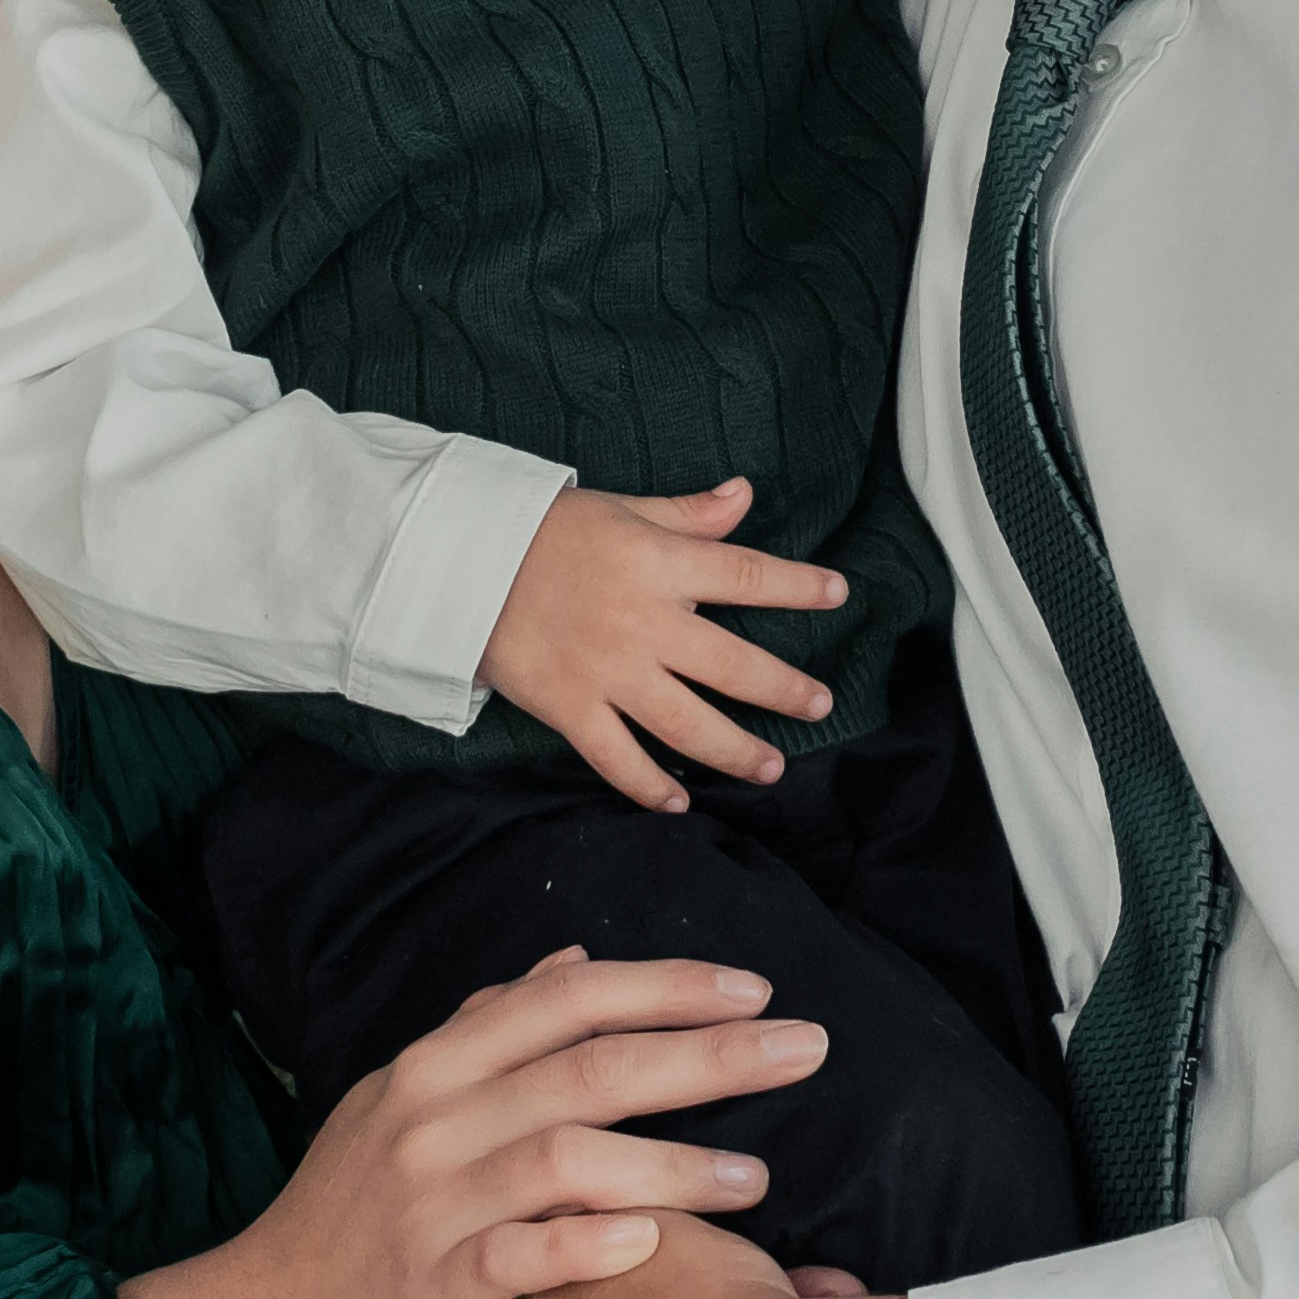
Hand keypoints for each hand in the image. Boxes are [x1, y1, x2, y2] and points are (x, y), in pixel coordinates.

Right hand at [116, 952, 826, 1298]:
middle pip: (586, 1066)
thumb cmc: (345, 1222)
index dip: (664, 986)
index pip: (565, 1000)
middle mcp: (432, 1119)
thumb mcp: (399, 1105)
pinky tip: (651, 1245)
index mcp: (434, 1067)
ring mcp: (428, 1204)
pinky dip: (586, 1247)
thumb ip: (486, 1031)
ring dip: (671, 1161)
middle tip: (804, 1048)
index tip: (756, 989)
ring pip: (562, 1158)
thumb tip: (571, 962)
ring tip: (756, 1178)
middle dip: (705, 1053)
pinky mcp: (428, 1290)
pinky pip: (518, 1259)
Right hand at [481, 480, 847, 810]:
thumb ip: (687, 514)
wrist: (460, 563)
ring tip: (770, 768)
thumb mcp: (620, 509)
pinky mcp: (570, 708)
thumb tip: (744, 494)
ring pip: (686, 724)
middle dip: (784, 689)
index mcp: (660, 565)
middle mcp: (644, 623)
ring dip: (734, 751)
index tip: (839, 594)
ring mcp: (608, 672)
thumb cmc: (544, 531)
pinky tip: (678, 803)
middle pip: (732, 665)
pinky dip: (648, 787)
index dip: (797, 586)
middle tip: (820, 704)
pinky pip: (617, 758)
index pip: (746, 574)